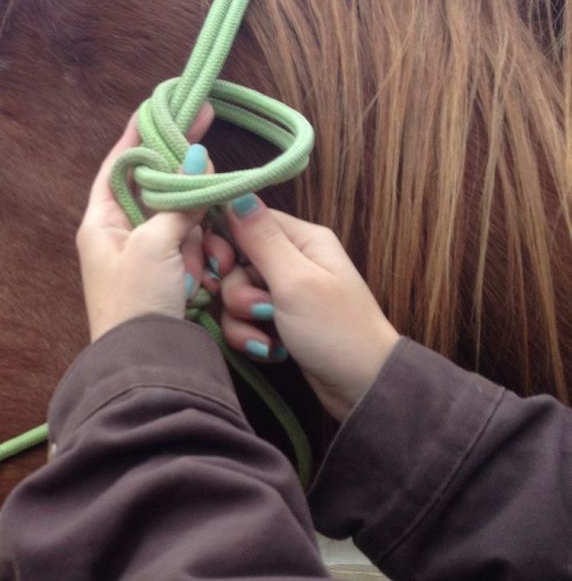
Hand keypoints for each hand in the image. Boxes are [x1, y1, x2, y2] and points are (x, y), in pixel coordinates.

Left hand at [77, 106, 213, 341]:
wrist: (145, 362)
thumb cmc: (136, 301)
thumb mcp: (156, 242)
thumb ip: (177, 200)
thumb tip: (195, 159)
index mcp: (100, 221)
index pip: (120, 162)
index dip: (143, 134)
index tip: (168, 106)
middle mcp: (118, 235)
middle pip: (158, 190)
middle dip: (184, 198)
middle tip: (207, 184)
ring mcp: (142, 258)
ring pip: (180, 222)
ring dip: (195, 237)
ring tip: (198, 264)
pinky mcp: (164, 278)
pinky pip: (188, 251)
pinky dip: (199, 258)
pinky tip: (203, 276)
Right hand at [205, 198, 399, 421]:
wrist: (361, 387)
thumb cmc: (336, 331)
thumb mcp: (296, 281)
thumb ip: (262, 239)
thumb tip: (236, 194)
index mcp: (302, 239)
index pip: (245, 221)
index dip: (224, 243)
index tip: (220, 269)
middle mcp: (292, 260)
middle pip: (235, 263)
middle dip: (237, 293)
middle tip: (261, 311)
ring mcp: (284, 293)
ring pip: (235, 297)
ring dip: (243, 321)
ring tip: (269, 338)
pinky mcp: (277, 322)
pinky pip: (244, 321)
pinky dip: (251, 337)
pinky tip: (270, 350)